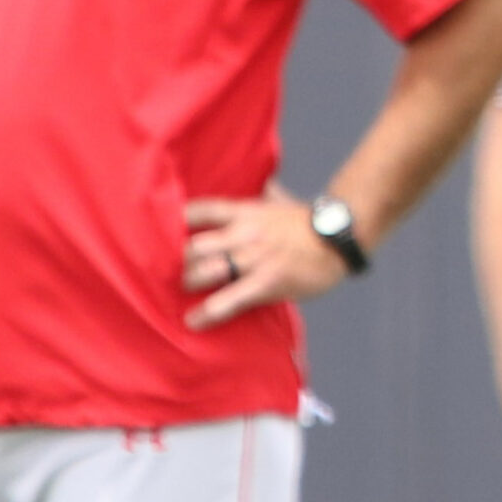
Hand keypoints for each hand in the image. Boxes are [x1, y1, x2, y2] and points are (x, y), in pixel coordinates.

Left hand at [182, 182, 346, 329]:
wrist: (339, 239)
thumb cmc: (309, 222)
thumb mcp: (282, 201)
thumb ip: (266, 192)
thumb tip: (264, 180)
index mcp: (246, 211)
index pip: (202, 209)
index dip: (178, 221)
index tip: (162, 232)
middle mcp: (244, 232)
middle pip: (194, 245)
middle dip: (180, 262)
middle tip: (176, 272)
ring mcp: (254, 257)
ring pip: (206, 271)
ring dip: (190, 284)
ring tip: (183, 294)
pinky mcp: (266, 281)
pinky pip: (230, 299)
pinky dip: (209, 312)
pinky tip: (194, 320)